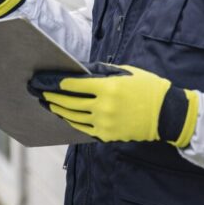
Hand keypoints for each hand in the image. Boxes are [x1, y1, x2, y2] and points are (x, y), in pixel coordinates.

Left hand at [27, 63, 198, 146]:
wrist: (166, 114)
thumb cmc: (146, 87)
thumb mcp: (125, 72)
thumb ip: (101, 71)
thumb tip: (78, 69)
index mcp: (108, 87)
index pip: (74, 84)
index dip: (56, 82)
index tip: (43, 80)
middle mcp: (104, 106)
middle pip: (69, 102)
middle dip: (51, 96)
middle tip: (37, 91)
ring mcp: (105, 123)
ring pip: (73, 117)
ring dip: (57, 109)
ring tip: (47, 103)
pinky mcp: (107, 135)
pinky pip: (83, 128)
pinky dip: (70, 121)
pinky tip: (63, 115)